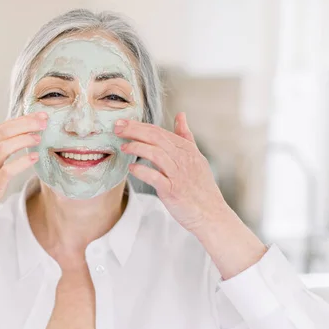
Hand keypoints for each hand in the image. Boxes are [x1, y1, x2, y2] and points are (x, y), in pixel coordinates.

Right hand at [0, 108, 46, 252]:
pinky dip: (21, 162)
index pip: (2, 126)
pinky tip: (34, 157)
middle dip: (26, 124)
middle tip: (44, 121)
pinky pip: (7, 170)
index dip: (22, 119)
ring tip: (39, 137)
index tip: (40, 115)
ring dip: (23, 140)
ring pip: (4, 147)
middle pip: (4, 132)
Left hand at [115, 112, 266, 278]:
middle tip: (117, 128)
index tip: (123, 122)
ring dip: (137, 148)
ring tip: (123, 147)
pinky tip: (131, 169)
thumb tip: (181, 115)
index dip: (140, 125)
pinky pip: (155, 177)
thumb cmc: (201, 186)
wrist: (211, 213)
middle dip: (134, 130)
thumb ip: (186, 136)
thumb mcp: (196, 157)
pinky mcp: (173, 191)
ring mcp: (178, 175)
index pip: (160, 131)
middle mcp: (183, 159)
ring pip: (155, 154)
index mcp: (186, 149)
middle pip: (156, 138)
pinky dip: (142, 171)